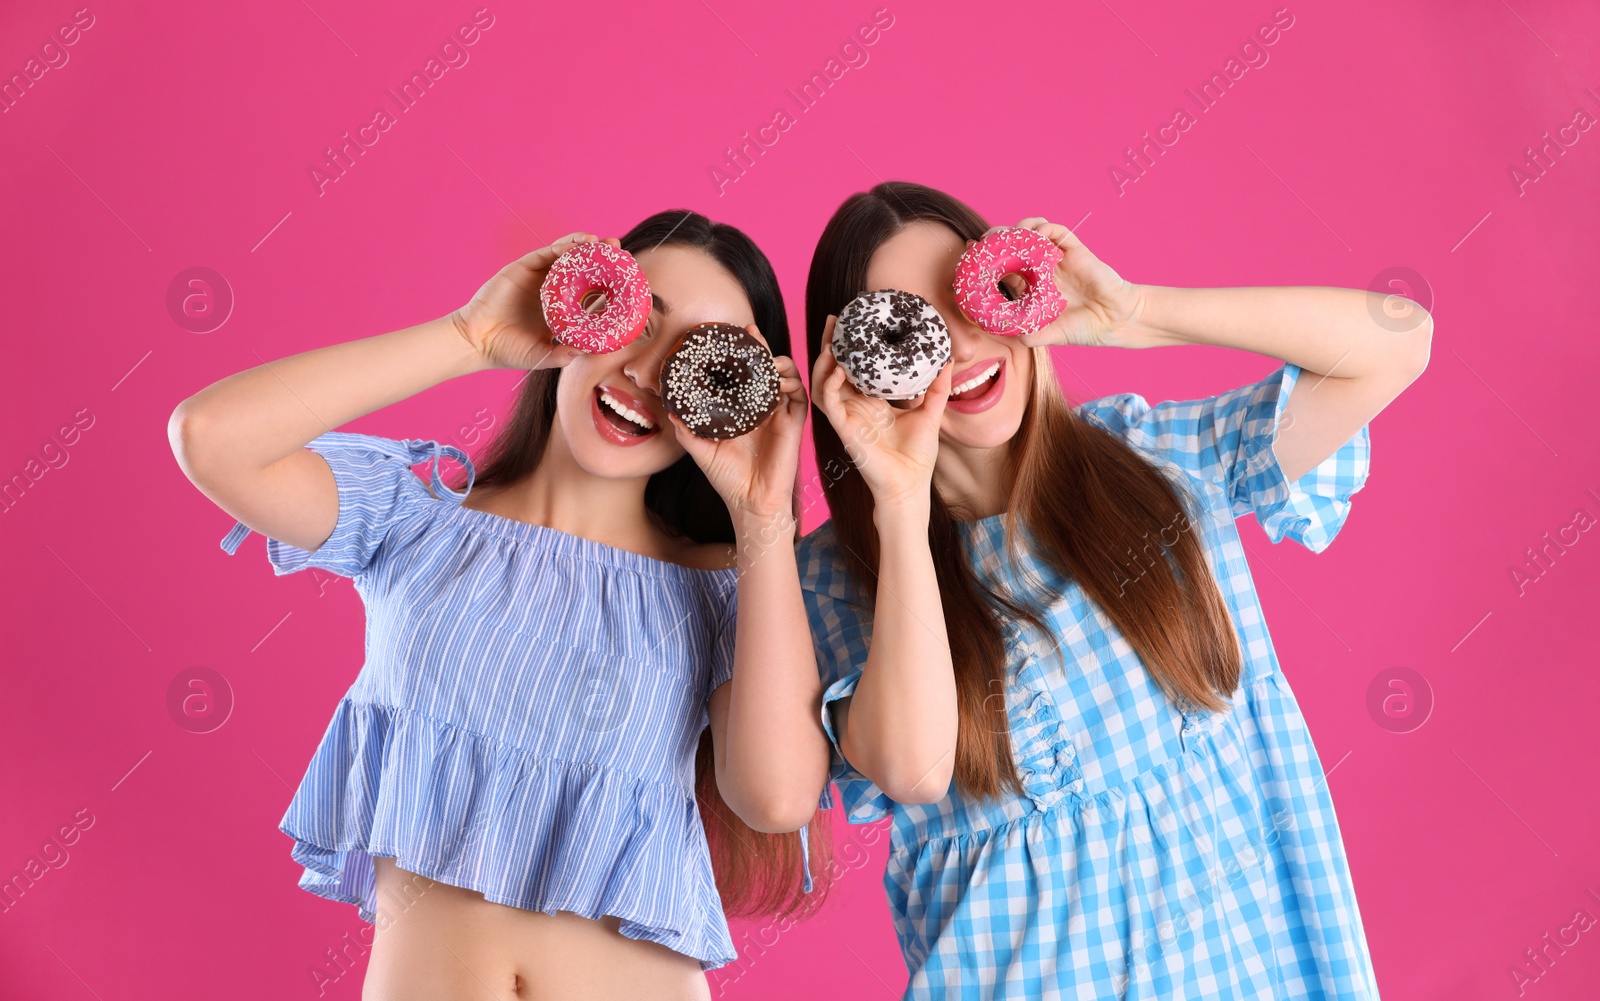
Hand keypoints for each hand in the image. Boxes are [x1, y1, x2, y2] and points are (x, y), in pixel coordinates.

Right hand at [450, 232, 614, 370]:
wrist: (476, 341)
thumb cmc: (508, 351)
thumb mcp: (542, 355)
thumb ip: (562, 354)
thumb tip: (587, 353)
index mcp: (560, 308)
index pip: (589, 291)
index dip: (607, 283)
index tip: (628, 279)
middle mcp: (552, 289)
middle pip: (582, 268)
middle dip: (602, 258)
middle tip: (621, 252)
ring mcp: (538, 277)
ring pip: (567, 256)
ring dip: (586, 246)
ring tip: (604, 242)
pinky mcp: (523, 267)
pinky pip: (547, 252)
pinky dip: (564, 246)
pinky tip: (579, 244)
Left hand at [666, 327, 807, 524]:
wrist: (750, 502)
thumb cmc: (727, 478)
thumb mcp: (700, 449)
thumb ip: (686, 427)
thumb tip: (669, 407)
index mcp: (742, 410)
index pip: (742, 375)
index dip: (740, 354)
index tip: (733, 336)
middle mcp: (762, 408)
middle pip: (765, 369)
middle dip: (761, 348)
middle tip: (751, 334)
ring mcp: (779, 414)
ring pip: (787, 377)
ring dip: (780, 363)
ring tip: (769, 359)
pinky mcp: (794, 424)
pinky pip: (799, 397)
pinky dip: (792, 383)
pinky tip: (780, 380)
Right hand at [811, 315, 951, 509]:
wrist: (910, 486)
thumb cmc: (917, 456)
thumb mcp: (930, 413)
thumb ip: (938, 388)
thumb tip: (948, 361)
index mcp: (872, 402)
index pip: (856, 368)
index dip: (852, 346)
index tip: (856, 321)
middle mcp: (855, 407)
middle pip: (834, 369)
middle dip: (831, 343)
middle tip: (835, 319)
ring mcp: (847, 417)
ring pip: (823, 382)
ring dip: (824, 360)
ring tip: (831, 339)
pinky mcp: (843, 429)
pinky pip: (828, 402)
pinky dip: (829, 384)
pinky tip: (837, 369)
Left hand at [977, 218, 1144, 348]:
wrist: (1115, 320)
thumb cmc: (1082, 328)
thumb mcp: (1047, 335)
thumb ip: (1025, 334)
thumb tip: (1000, 332)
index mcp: (1031, 287)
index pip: (1001, 267)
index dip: (985, 259)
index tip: (969, 254)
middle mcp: (1040, 269)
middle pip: (1012, 245)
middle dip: (995, 239)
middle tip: (983, 242)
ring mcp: (1056, 257)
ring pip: (1030, 232)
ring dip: (1016, 230)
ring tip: (1008, 237)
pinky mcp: (1074, 249)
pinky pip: (1055, 230)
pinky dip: (1042, 228)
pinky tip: (1035, 236)